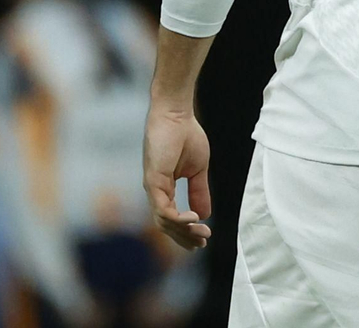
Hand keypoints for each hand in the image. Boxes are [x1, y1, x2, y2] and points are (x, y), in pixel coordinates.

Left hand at [143, 103, 212, 250]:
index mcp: (164, 189)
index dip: (186, 231)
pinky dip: (177, 218)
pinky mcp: (154, 181)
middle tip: (203, 242)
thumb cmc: (186, 136)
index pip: (171, 218)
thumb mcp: (198, 170)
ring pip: (163, 221)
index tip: (205, 237)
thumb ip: (199, 191)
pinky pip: (163, 208)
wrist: (177, 115)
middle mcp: (155, 191)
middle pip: (166, 225)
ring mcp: (153, 187)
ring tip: (202, 232)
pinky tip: (193, 218)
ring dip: (183, 230)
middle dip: (185, 237)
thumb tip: (204, 214)